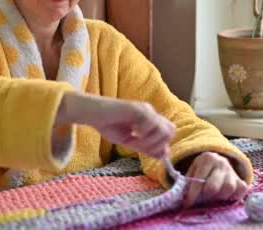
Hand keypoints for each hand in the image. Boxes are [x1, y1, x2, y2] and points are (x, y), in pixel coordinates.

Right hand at [57, 93, 174, 158]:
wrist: (93, 114)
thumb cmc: (109, 125)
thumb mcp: (130, 141)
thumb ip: (147, 147)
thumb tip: (164, 154)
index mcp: (151, 120)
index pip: (169, 132)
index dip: (161, 144)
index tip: (146, 150)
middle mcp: (151, 113)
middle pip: (170, 130)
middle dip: (158, 144)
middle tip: (140, 146)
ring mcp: (144, 109)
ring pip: (162, 128)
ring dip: (150, 140)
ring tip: (135, 141)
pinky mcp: (136, 108)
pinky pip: (149, 122)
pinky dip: (143, 133)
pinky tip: (132, 133)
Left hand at [182, 152, 247, 207]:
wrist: (219, 163)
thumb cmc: (203, 171)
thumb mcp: (193, 171)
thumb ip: (187, 182)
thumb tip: (181, 199)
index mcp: (207, 158)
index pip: (199, 181)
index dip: (192, 195)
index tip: (187, 204)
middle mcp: (222, 163)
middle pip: (213, 187)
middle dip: (205, 196)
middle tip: (203, 199)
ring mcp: (233, 171)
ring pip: (228, 189)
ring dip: (219, 197)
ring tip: (214, 196)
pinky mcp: (241, 180)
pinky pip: (240, 191)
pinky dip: (232, 197)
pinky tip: (225, 196)